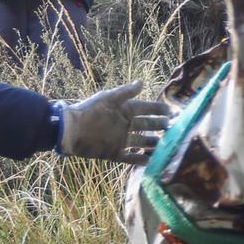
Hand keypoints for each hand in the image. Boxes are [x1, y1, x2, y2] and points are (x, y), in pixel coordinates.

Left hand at [55, 81, 169, 164]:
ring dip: (152, 143)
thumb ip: (126, 92)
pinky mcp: (114, 152)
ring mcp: (120, 139)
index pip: (146, 108)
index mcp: (124, 110)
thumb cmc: (89, 111)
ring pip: (141, 141)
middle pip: (146, 125)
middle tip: (172, 128)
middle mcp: (124, 124)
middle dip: (159, 126)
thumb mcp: (108, 99)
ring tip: (165, 144)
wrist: (70, 130)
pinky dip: (139, 159)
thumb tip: (142, 82)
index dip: (158, 109)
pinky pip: (130, 157)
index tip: (171, 111)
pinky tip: (150, 161)